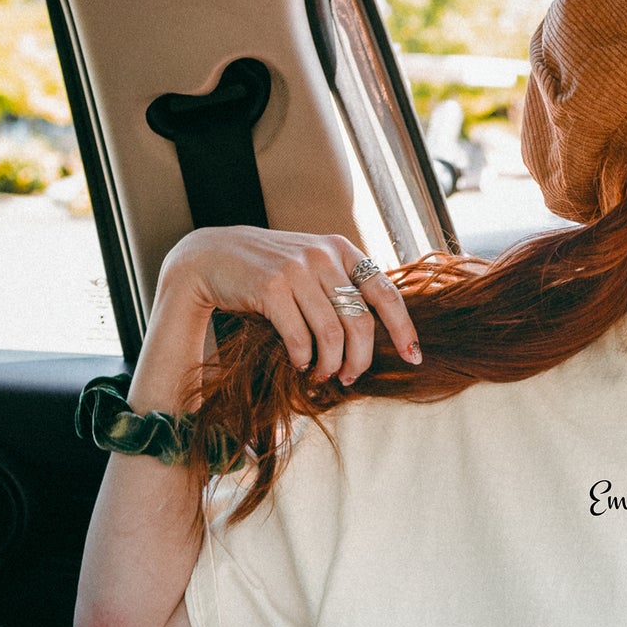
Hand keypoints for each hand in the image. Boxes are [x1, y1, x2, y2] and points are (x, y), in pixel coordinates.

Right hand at [157, 225, 420, 383]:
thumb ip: (343, 286)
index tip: (414, 357)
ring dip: (330, 365)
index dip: (404, 330)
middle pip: (361, 322)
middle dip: (360, 359)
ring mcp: (297, 269)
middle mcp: (324, 256)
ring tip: (323, 376)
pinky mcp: (271, 287)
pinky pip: (300, 338)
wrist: (212, 255)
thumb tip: (380, 333)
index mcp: (342, 250)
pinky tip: (300, 364)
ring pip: (332, 335)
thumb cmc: (270, 269)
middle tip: (349, 377)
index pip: (387, 294)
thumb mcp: (313, 265)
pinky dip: (303, 359)